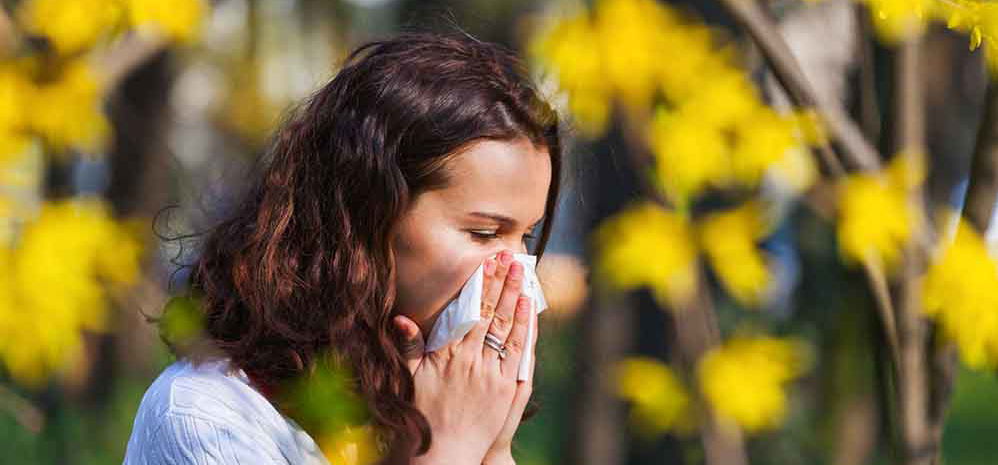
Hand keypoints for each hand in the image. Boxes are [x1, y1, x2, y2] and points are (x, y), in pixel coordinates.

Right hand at [393, 250, 535, 464]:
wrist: (443, 453)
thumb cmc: (423, 415)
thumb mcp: (409, 378)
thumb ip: (409, 347)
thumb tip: (402, 319)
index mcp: (447, 355)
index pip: (468, 311)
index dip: (479, 284)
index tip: (487, 263)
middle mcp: (471, 360)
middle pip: (490, 313)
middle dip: (500, 283)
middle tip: (509, 258)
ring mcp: (491, 374)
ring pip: (506, 328)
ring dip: (515, 298)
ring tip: (521, 275)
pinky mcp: (506, 389)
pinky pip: (518, 352)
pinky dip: (524, 328)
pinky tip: (528, 309)